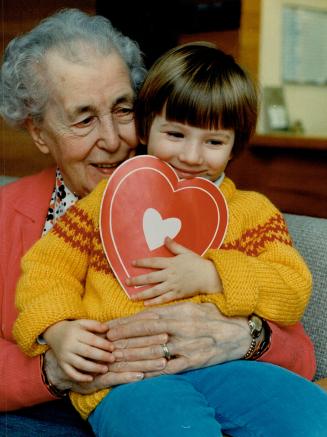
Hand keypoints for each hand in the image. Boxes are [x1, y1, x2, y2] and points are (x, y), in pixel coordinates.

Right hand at [43, 319, 113, 381]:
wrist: (54, 333)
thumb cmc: (73, 328)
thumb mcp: (82, 322)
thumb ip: (95, 325)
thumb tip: (107, 329)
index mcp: (75, 333)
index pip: (92, 340)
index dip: (103, 344)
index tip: (113, 348)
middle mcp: (69, 345)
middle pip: (87, 352)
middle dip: (101, 356)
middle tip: (113, 359)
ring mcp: (64, 356)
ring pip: (80, 364)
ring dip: (94, 368)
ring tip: (105, 369)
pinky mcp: (62, 364)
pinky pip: (71, 373)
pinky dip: (81, 377)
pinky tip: (91, 379)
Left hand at [107, 302, 251, 376]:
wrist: (240, 333)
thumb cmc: (215, 316)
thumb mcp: (194, 305)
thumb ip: (172, 308)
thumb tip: (150, 310)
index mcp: (180, 311)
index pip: (147, 316)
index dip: (126, 321)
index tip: (111, 324)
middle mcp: (181, 327)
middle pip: (146, 332)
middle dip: (123, 336)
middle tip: (105, 339)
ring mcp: (187, 345)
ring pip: (154, 350)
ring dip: (132, 354)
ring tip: (115, 356)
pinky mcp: (193, 362)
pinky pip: (169, 368)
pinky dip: (152, 371)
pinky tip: (137, 374)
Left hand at [127, 237, 221, 304]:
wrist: (210, 276)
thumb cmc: (198, 263)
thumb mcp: (186, 252)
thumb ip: (174, 246)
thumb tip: (165, 237)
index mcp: (171, 263)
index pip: (154, 262)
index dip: (142, 262)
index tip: (132, 263)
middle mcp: (170, 274)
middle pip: (151, 277)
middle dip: (137, 280)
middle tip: (126, 282)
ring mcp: (174, 285)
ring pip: (155, 290)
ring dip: (142, 293)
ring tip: (132, 296)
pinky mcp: (178, 294)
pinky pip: (164, 299)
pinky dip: (155, 302)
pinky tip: (145, 304)